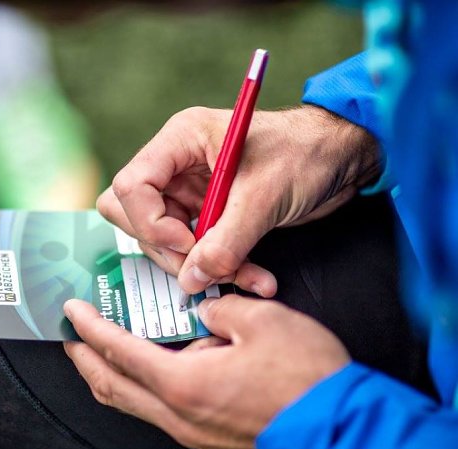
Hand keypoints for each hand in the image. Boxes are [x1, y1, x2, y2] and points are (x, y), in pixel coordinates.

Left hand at [62, 295, 349, 448]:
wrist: (341, 435)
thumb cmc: (306, 378)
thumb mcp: (262, 320)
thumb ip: (220, 309)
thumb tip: (204, 313)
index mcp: (181, 384)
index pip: (119, 352)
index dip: (90, 328)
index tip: (71, 311)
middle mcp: (177, 416)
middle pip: (112, 387)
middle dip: (85, 359)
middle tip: (71, 336)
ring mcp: (193, 434)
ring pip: (135, 404)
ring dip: (112, 377)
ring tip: (102, 352)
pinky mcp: (210, 441)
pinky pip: (161, 414)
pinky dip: (144, 390)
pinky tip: (157, 371)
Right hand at [98, 105, 380, 295]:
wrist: (345, 157)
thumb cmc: (307, 152)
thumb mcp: (265, 195)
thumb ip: (226, 241)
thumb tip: (192, 279)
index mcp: (180, 141)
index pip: (132, 186)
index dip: (150, 222)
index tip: (186, 244)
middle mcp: (177, 166)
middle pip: (136, 217)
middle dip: (169, 250)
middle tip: (206, 267)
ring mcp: (189, 192)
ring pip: (164, 242)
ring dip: (200, 267)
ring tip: (245, 276)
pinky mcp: (207, 216)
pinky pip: (196, 252)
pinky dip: (221, 269)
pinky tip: (255, 278)